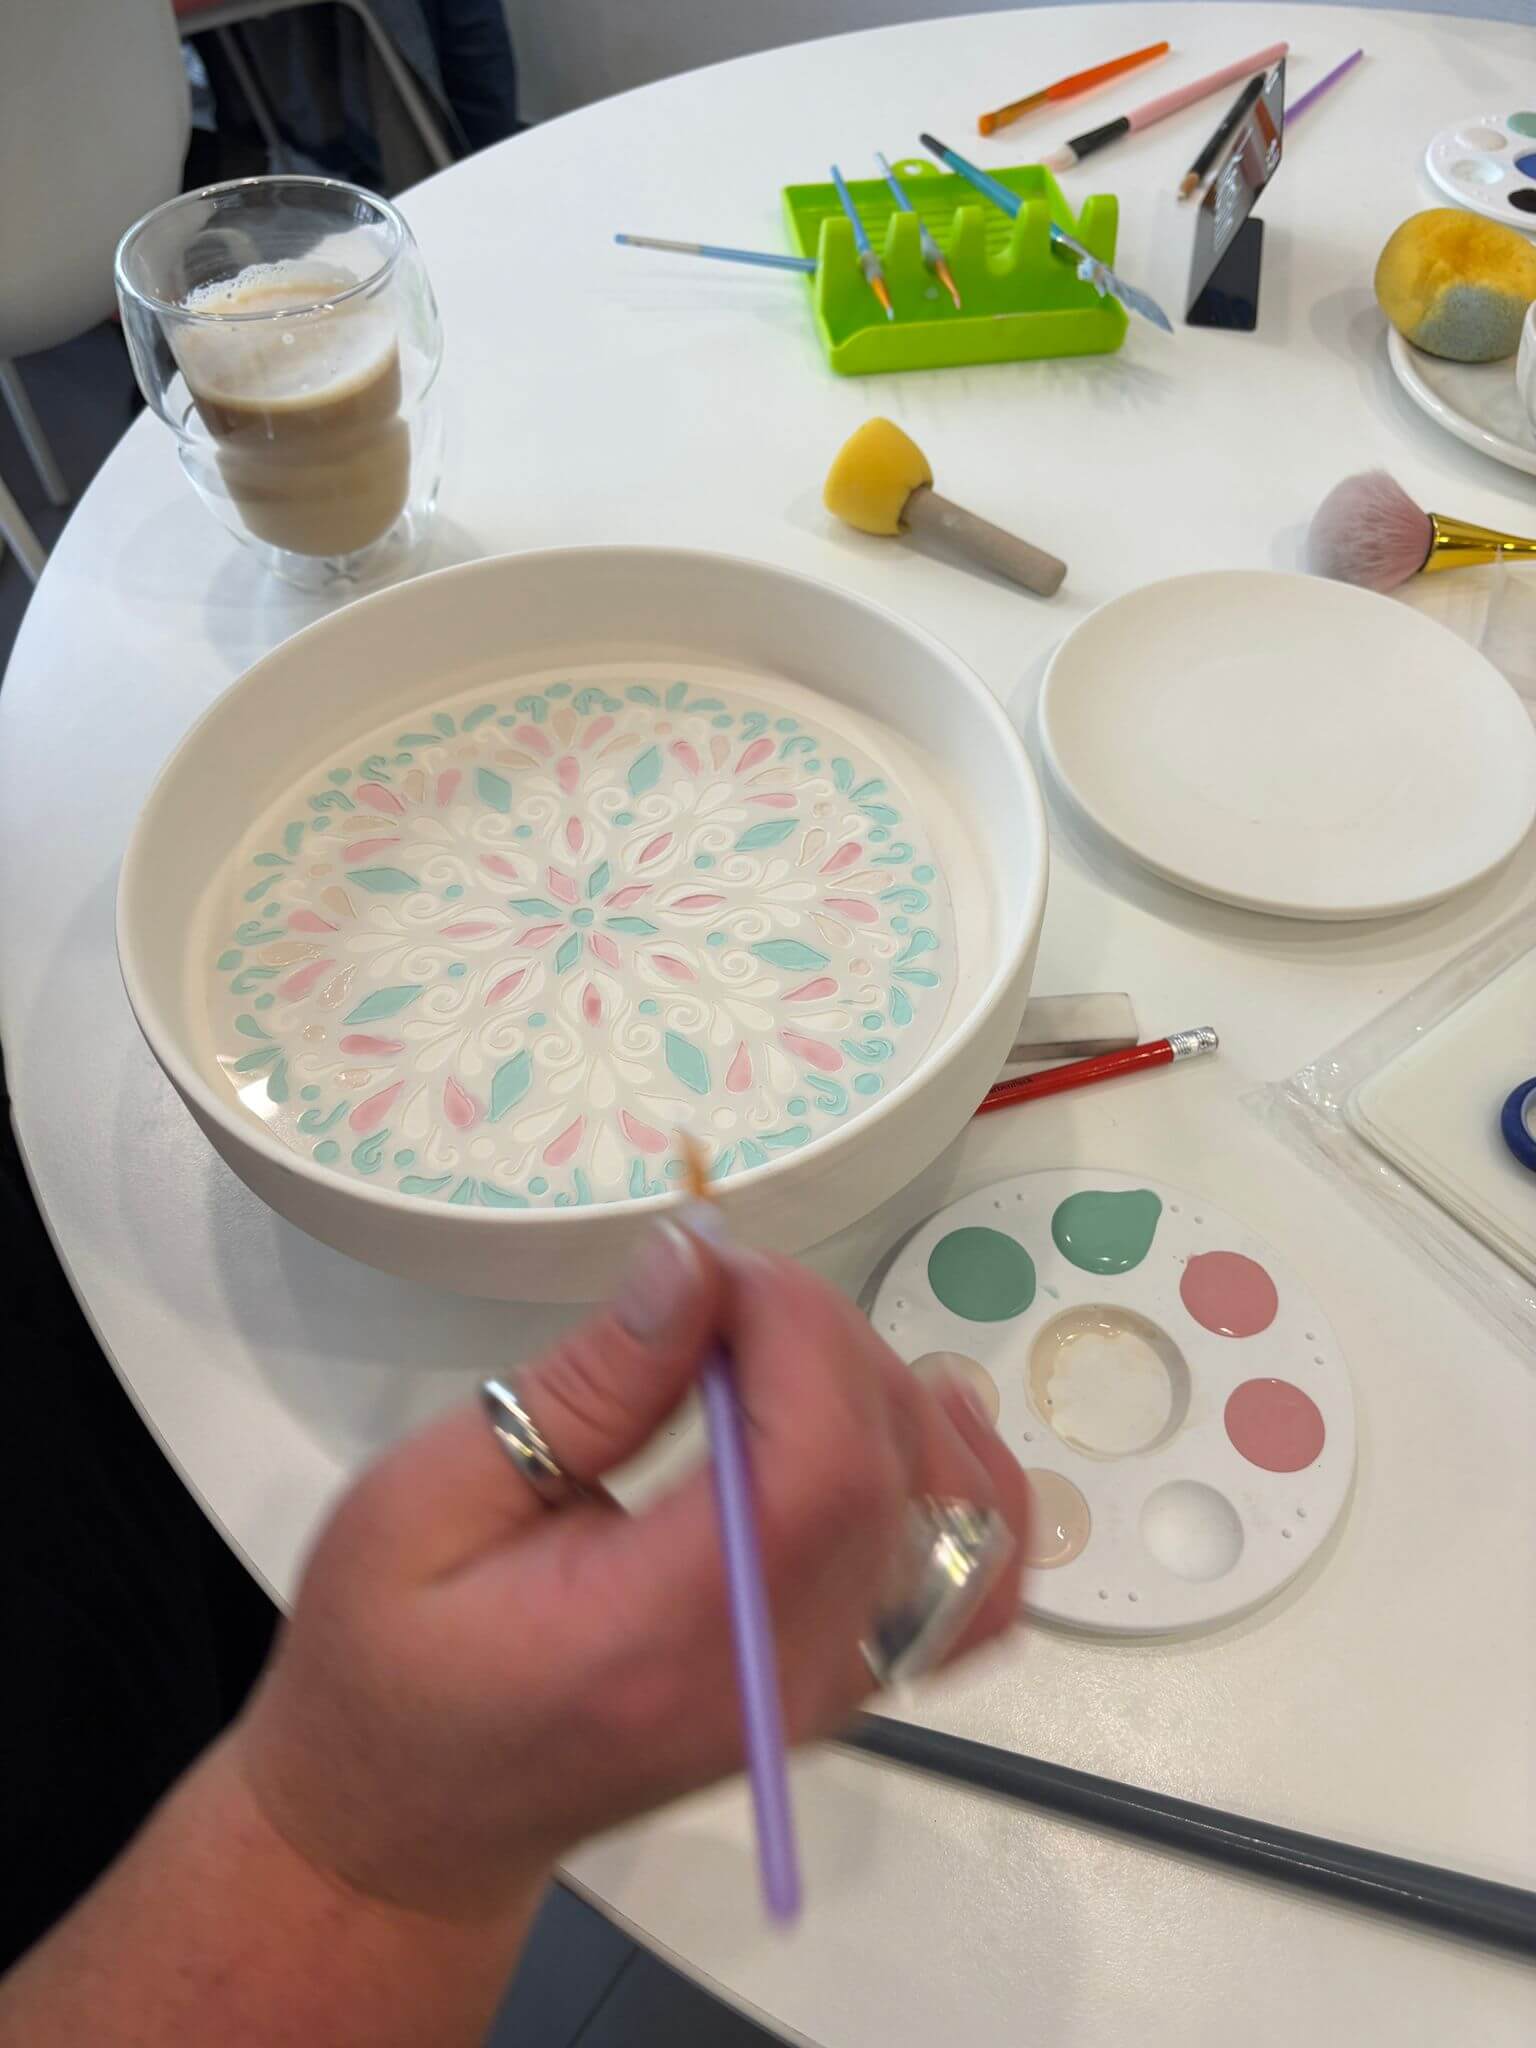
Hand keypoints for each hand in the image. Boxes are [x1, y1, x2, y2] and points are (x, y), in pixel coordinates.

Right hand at [233, 1228, 1028, 1922]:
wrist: (411, 1824)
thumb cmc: (389, 1664)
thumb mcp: (430, 1498)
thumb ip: (585, 1384)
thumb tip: (699, 1260)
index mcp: (664, 1642)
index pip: (821, 1471)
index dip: (799, 1333)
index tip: (714, 1265)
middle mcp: (780, 1682)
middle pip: (896, 1476)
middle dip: (827, 1340)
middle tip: (716, 1295)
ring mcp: (830, 1695)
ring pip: (960, 1520)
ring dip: (888, 1394)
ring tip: (771, 1358)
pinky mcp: (845, 1688)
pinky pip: (973, 1592)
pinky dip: (966, 1487)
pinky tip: (901, 1420)